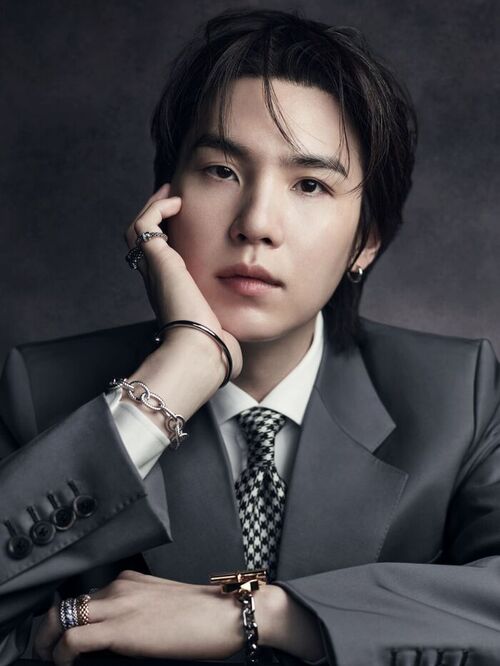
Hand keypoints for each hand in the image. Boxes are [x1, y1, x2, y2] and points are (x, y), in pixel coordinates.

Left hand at [33, 570, 244, 665]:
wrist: (226, 615)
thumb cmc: (203, 615)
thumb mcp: (162, 606)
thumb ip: (135, 611)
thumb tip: (113, 635)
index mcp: (130, 581)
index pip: (83, 597)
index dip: (64, 619)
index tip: (58, 636)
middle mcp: (120, 587)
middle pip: (66, 604)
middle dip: (47, 630)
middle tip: (45, 650)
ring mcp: (120, 605)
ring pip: (62, 618)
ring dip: (48, 642)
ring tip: (51, 659)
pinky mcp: (122, 628)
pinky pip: (74, 639)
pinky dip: (62, 654)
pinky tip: (67, 664)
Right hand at [125, 184, 241, 380]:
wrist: (201, 352)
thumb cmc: (214, 349)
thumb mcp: (221, 331)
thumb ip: (227, 328)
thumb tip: (239, 337)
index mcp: (171, 295)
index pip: (161, 261)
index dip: (168, 240)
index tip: (185, 226)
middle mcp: (158, 281)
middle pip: (145, 241)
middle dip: (157, 218)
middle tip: (173, 200)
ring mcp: (155, 271)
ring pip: (138, 230)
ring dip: (153, 208)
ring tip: (172, 194)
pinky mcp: (158, 262)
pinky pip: (144, 224)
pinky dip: (156, 208)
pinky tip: (177, 202)